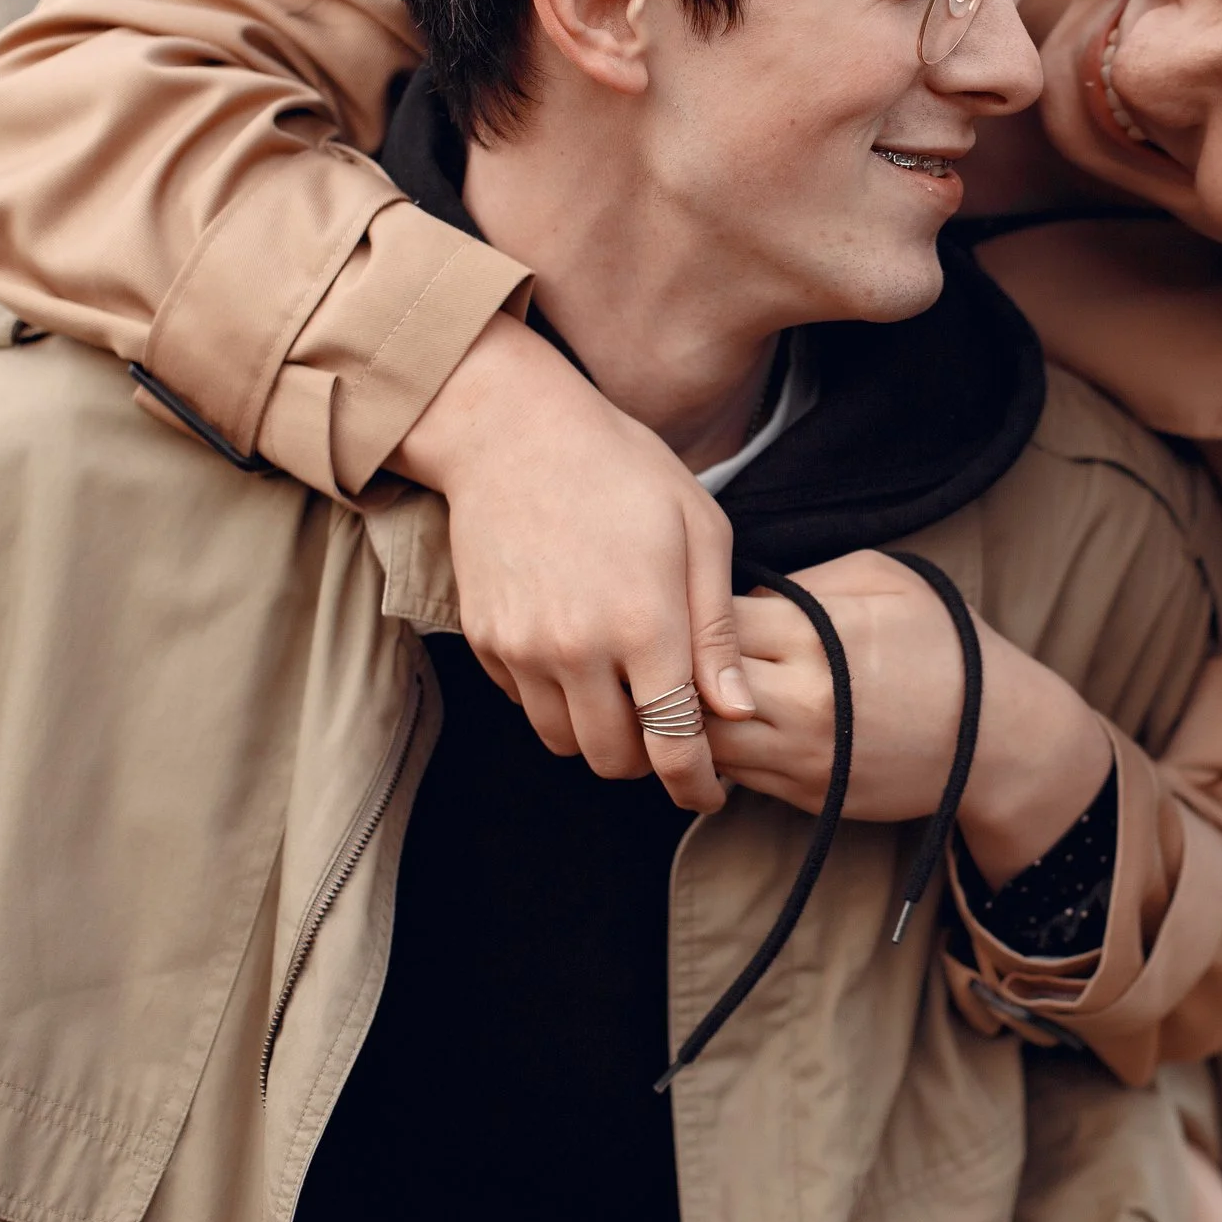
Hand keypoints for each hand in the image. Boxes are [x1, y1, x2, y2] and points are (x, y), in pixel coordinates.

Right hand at [392, 312, 752, 810]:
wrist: (513, 432)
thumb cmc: (623, 469)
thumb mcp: (701, 531)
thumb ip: (717, 630)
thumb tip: (735, 709)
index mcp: (644, 625)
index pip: (673, 744)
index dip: (694, 783)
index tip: (707, 789)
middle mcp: (579, 650)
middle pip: (614, 760)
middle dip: (647, 761)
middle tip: (667, 730)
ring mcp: (523, 648)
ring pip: (563, 742)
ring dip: (597, 734)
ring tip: (623, 692)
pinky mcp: (486, 640)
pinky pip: (523, 703)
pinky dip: (553, 698)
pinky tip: (577, 652)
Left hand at [710, 550, 1110, 881]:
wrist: (998, 738)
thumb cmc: (945, 644)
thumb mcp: (885, 580)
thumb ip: (807, 581)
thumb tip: (746, 596)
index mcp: (816, 635)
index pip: (711, 622)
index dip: (691, 612)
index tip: (692, 604)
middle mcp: (800, 700)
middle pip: (691, 687)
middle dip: (673, 669)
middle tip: (670, 652)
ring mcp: (802, 756)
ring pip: (703, 742)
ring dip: (687, 720)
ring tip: (686, 695)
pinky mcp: (807, 796)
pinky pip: (735, 776)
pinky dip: (720, 752)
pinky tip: (724, 728)